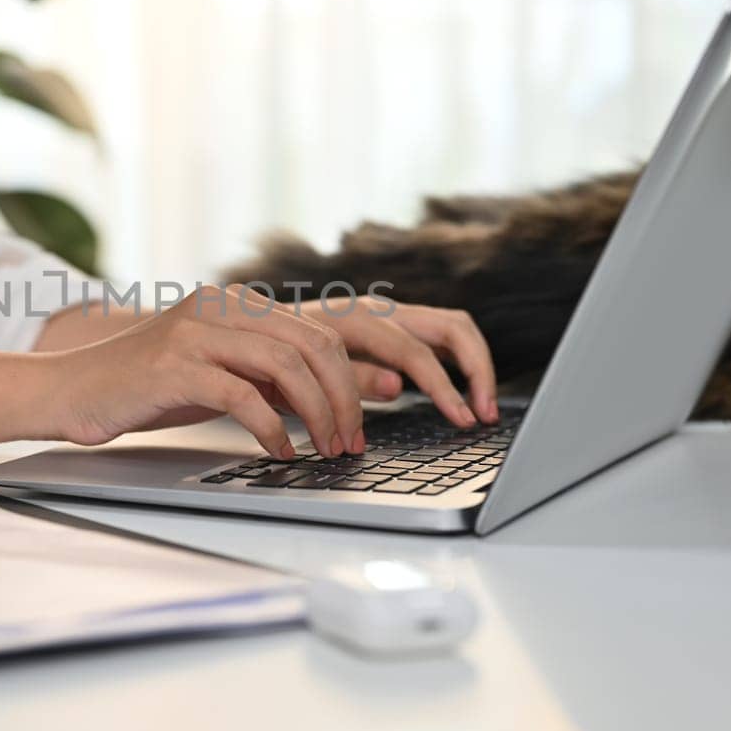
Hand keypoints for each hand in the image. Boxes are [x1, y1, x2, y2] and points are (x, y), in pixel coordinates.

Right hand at [41, 284, 497, 458]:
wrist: (73, 390)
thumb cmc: (153, 389)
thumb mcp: (230, 378)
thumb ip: (291, 379)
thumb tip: (378, 384)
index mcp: (242, 306)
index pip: (324, 331)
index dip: (357, 379)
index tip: (367, 426)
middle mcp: (224, 307)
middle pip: (315, 345)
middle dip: (346, 399)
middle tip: (351, 446)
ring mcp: (198, 331)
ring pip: (286, 364)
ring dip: (317, 416)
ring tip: (325, 452)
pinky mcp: (174, 363)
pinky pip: (241, 393)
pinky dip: (270, 428)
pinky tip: (278, 454)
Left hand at [289, 289, 499, 425]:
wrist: (246, 335)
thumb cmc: (269, 359)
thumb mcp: (298, 375)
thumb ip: (349, 379)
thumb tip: (397, 385)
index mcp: (355, 319)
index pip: (415, 351)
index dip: (444, 388)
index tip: (462, 420)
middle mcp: (378, 310)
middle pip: (451, 327)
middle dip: (477, 370)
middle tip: (485, 414)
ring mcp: (387, 314)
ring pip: (452, 327)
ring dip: (475, 365)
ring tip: (483, 407)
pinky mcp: (391, 326)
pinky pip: (438, 336)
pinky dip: (459, 361)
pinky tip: (462, 392)